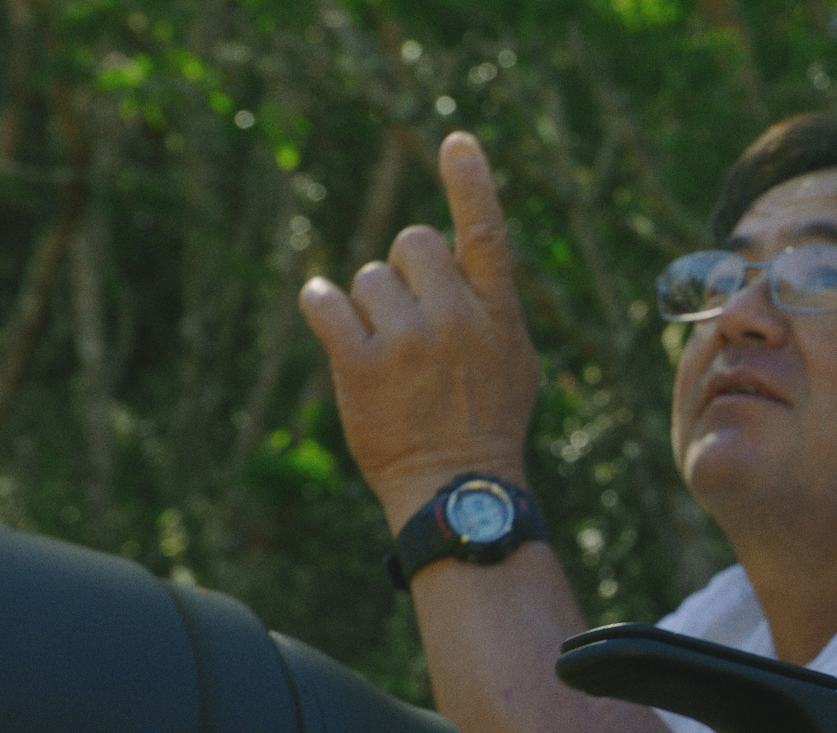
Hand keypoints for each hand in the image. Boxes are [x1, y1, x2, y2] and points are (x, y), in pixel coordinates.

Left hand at [299, 132, 539, 532]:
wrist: (459, 487)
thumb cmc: (488, 423)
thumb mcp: (515, 360)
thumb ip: (489, 308)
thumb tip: (457, 265)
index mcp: (499, 314)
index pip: (486, 233)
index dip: (471, 181)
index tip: (455, 140)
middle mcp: (456, 318)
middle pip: (411, 243)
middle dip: (402, 271)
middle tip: (408, 318)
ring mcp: (408, 341)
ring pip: (366, 279)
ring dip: (367, 306)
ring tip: (386, 353)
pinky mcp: (361, 366)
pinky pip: (324, 303)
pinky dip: (321, 306)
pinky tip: (331, 324)